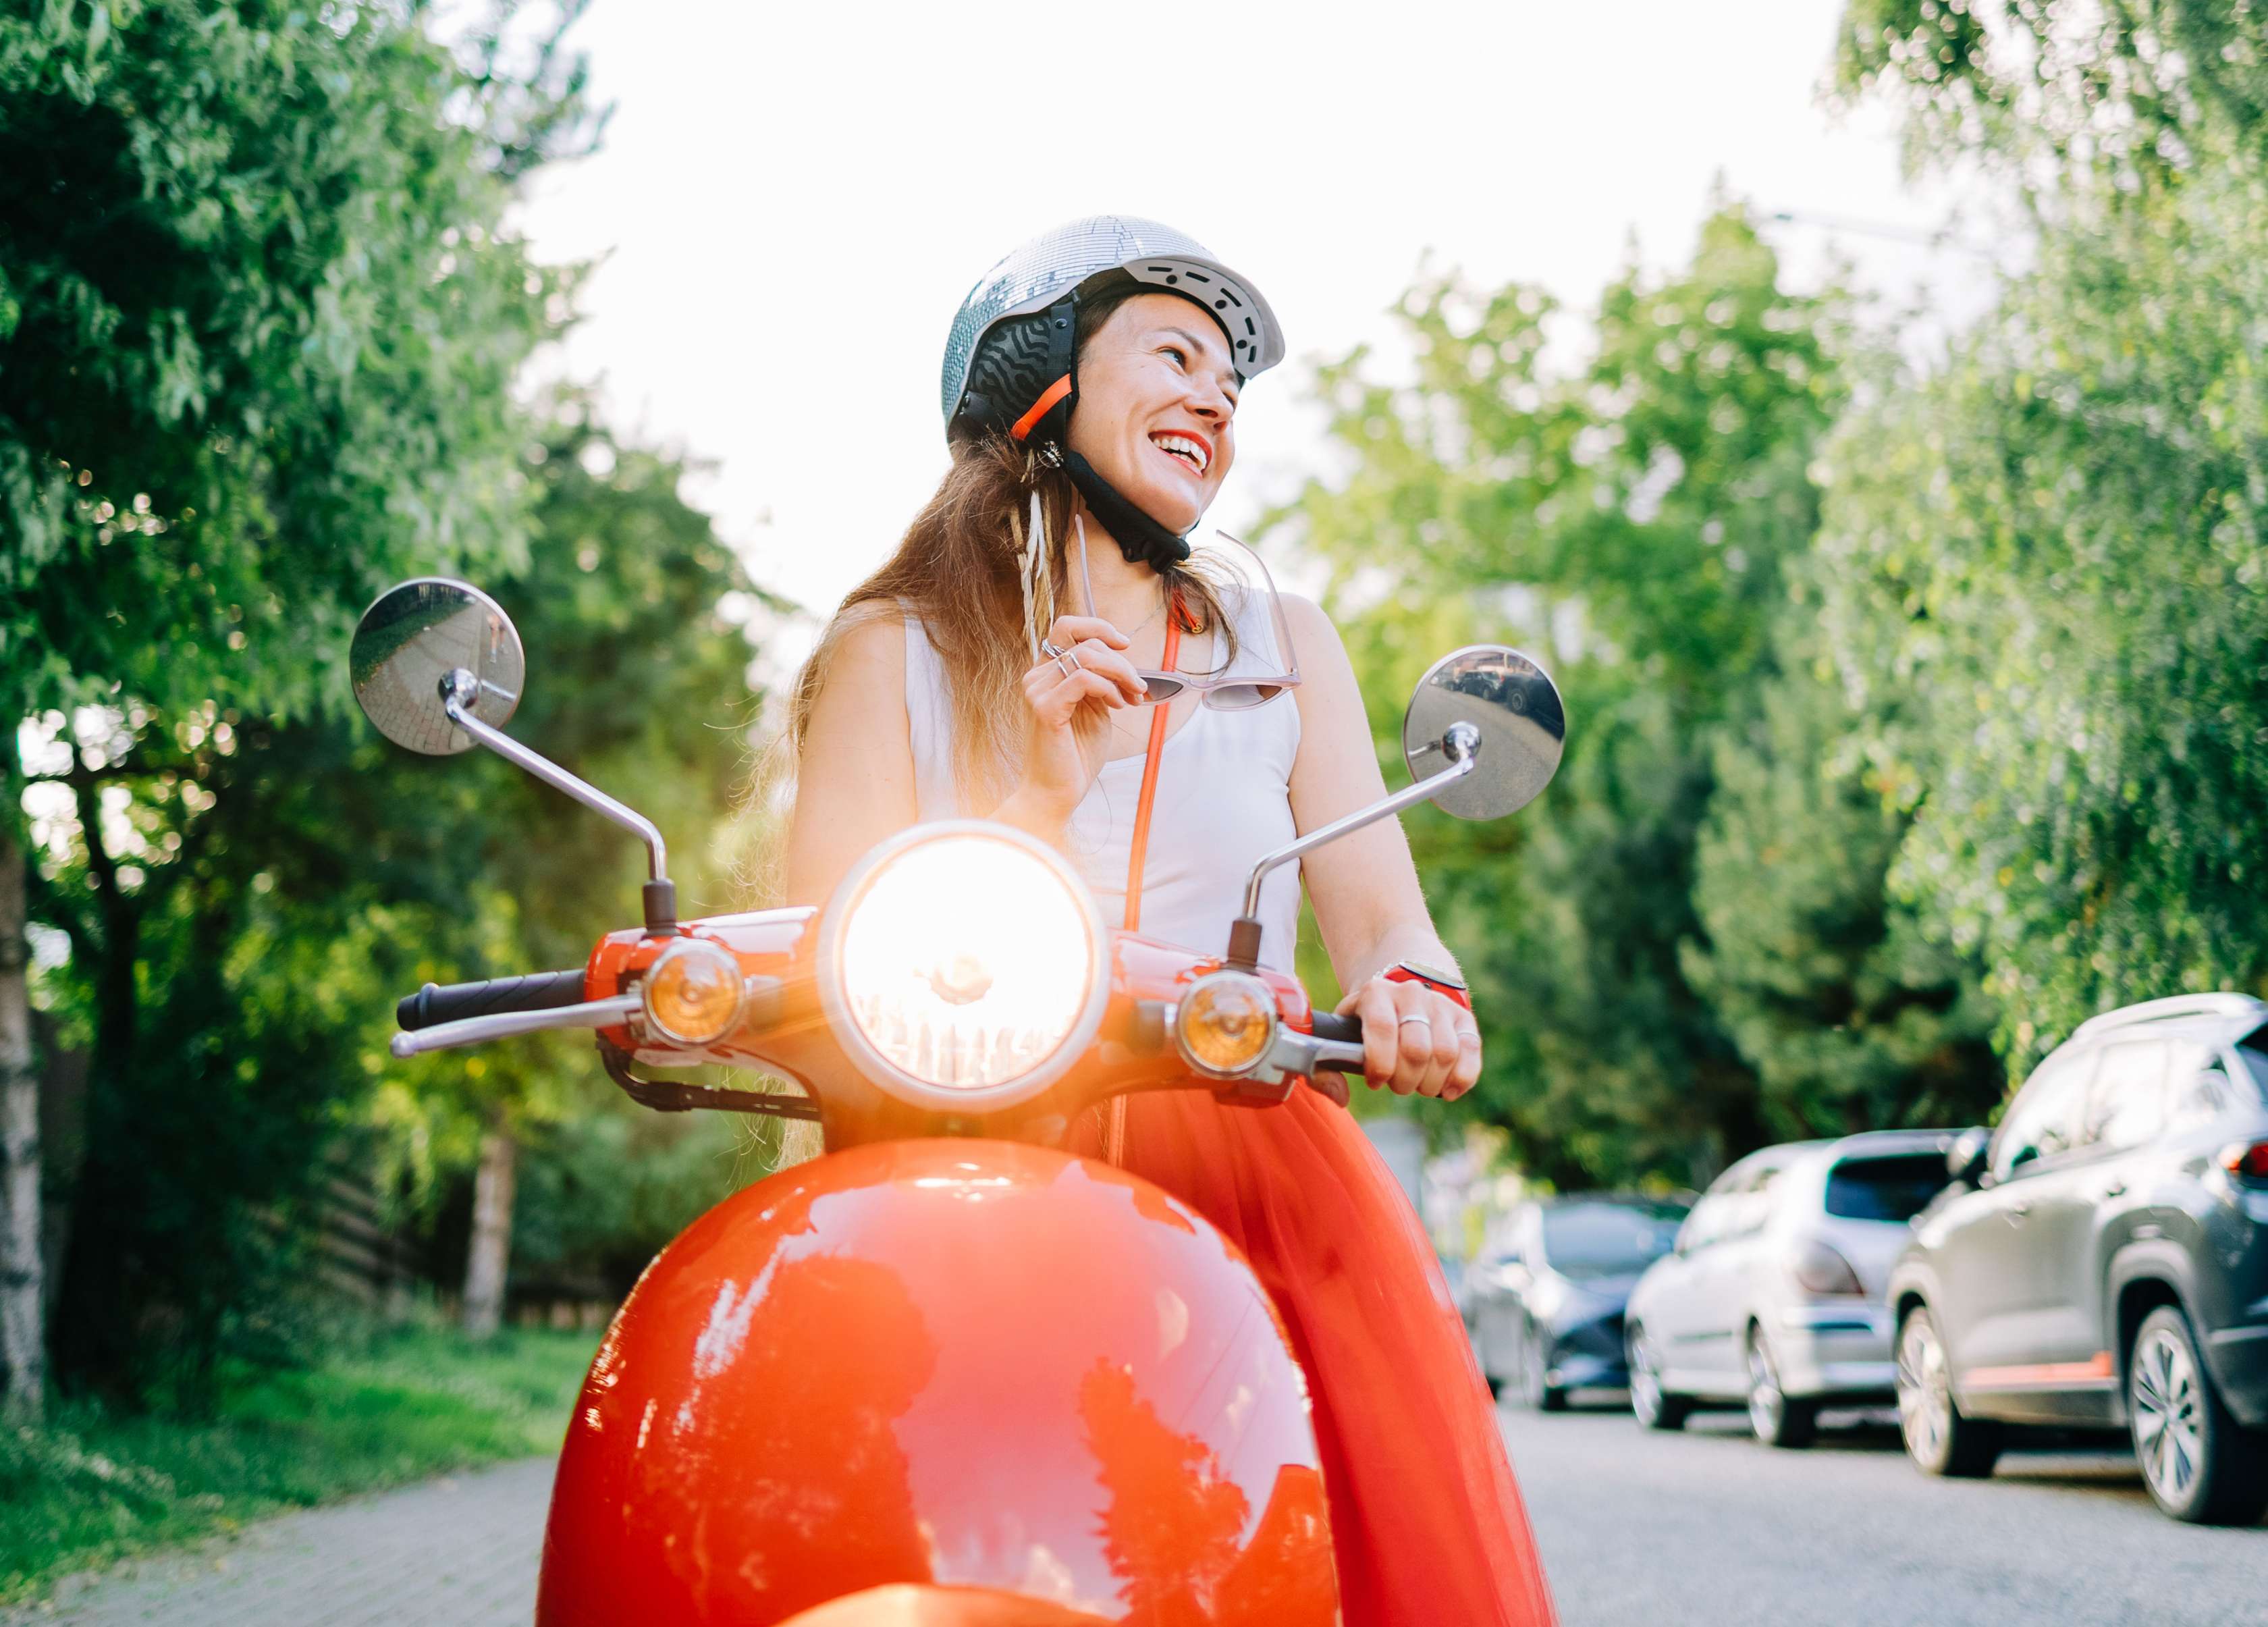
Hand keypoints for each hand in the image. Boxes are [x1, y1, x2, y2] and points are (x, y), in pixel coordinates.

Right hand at [1003, 614, 1147, 828]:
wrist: (1057, 792)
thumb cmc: (1076, 755)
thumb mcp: (1096, 709)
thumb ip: (1101, 681)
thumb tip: (1121, 658)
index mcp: (1047, 674)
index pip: (1066, 627)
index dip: (1098, 627)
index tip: (1125, 644)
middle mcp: (1037, 677)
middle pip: (1084, 642)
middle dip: (1121, 661)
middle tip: (1138, 688)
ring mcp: (1037, 691)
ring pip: (1087, 656)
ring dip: (1120, 674)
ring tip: (1131, 698)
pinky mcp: (1044, 708)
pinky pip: (1082, 678)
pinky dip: (1107, 688)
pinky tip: (1116, 706)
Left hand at [1318, 975, 1480, 1101]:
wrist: (1399, 992)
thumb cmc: (1365, 1023)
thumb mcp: (1343, 1033)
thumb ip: (1329, 1066)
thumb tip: (1340, 1098)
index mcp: (1376, 993)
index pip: (1382, 1030)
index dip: (1380, 1065)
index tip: (1375, 1082)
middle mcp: (1411, 993)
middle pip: (1416, 1049)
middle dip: (1405, 1081)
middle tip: (1397, 1085)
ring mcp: (1440, 1004)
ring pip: (1445, 1054)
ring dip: (1430, 1083)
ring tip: (1418, 1085)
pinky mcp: (1464, 1018)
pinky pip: (1471, 1053)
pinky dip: (1461, 1079)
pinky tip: (1446, 1091)